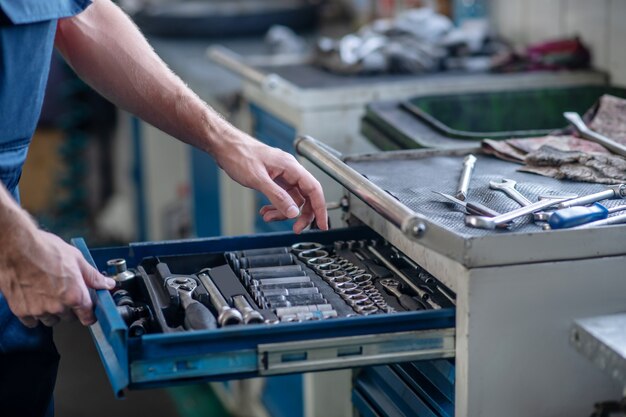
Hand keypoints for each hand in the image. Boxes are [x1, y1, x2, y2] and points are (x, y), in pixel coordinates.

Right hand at [0, 229, 115, 327]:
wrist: (16, 247)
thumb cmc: (45, 249)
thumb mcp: (76, 259)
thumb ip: (93, 276)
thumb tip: (107, 284)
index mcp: (74, 295)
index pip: (87, 316)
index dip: (89, 314)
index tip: (88, 313)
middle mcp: (57, 306)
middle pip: (69, 317)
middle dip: (69, 308)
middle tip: (63, 291)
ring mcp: (38, 310)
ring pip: (50, 320)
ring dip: (51, 311)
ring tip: (47, 292)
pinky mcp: (21, 311)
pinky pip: (32, 322)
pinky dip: (33, 313)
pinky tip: (34, 298)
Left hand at [214, 132, 327, 232]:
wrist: (224, 146)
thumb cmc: (239, 155)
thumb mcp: (259, 179)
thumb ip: (278, 197)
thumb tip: (293, 212)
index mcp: (291, 167)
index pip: (314, 189)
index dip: (320, 208)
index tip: (322, 224)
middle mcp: (289, 171)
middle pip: (306, 196)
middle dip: (301, 214)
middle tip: (296, 228)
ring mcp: (281, 175)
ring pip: (292, 198)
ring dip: (283, 212)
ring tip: (269, 218)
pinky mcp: (273, 178)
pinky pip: (281, 196)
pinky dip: (275, 206)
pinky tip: (265, 211)